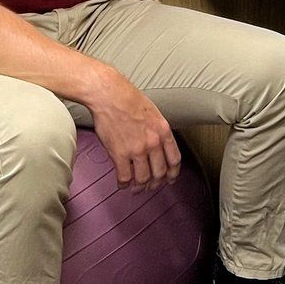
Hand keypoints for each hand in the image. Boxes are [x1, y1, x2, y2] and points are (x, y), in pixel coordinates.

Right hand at [86, 68, 180, 189]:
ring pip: (143, 178)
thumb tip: (158, 146)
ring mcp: (136, 150)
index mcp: (163, 131)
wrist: (109, 95)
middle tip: (151, 186)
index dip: (173, 173)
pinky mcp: (119, 154)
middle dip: (156, 183)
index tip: (170, 178)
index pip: (174, 160)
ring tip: (137, 188)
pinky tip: (123, 184)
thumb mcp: (153, 113)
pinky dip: (124, 184)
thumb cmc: (128, 99)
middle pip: (160, 172)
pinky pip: (125, 177)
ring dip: (140, 186)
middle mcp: (153, 142)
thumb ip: (158, 131)